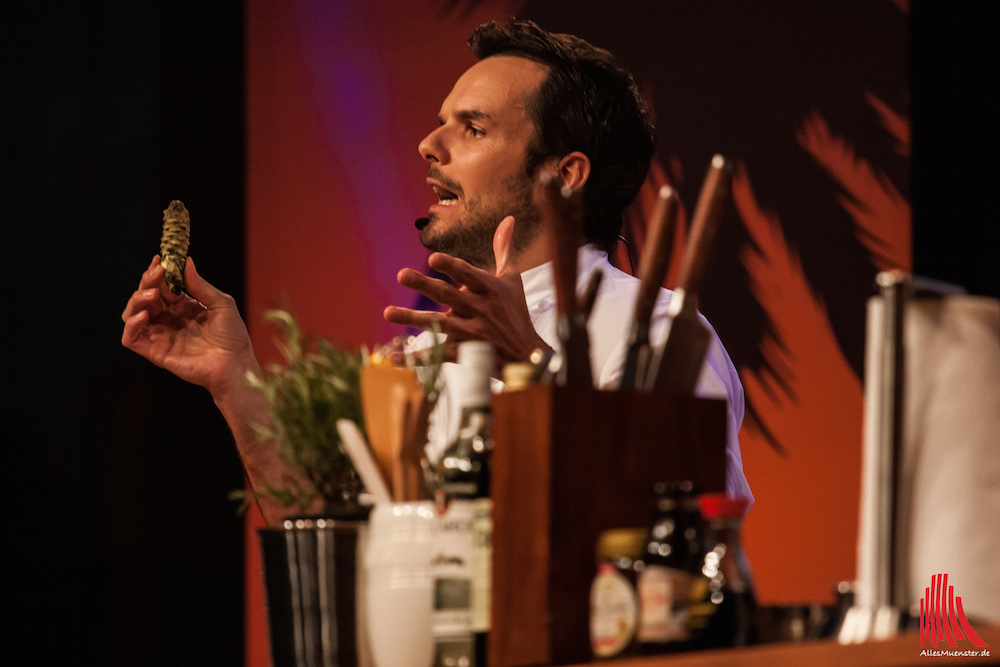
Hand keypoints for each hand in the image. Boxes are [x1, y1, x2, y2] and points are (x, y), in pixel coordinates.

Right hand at [121, 255, 257, 396]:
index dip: (158, 272)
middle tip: (156, 274)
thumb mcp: (221, 304)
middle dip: (147, 282)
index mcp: (183, 306)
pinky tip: (144, 316)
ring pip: (132, 314)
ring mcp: (160, 335)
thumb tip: (185, 261)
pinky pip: (131, 338)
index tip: (160, 260)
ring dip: (136, 300)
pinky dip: (131, 325)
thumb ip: (200, 285)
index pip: (162, 285)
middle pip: (145, 296)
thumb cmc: (233, 336)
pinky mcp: (154, 352)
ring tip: (152, 295)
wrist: (234, 364)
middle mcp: (168, 319)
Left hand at [383, 216, 549, 365]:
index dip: (451, 266)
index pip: (468, 274)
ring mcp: (471, 332)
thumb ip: (504, 249)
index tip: (432, 258)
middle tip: (401, 274)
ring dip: (412, 318)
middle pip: (448, 295)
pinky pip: (438, 356)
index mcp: (490, 289)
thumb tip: (508, 219)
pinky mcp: (465, 353)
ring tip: (388, 312)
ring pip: (439, 324)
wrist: (525, 353)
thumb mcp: (512, 278)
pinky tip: (396, 356)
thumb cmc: (515, 311)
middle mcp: (480, 309)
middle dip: (424, 284)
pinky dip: (417, 358)